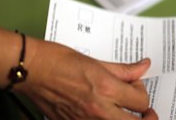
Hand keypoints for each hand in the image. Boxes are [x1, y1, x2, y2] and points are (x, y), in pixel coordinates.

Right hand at [17, 40, 156, 119]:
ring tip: (124, 113)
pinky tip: (103, 114)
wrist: (31, 70)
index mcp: (106, 89)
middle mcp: (98, 110)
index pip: (141, 101)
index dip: (142, 92)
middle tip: (142, 110)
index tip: (135, 86)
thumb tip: (143, 67)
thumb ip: (123, 70)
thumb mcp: (96, 61)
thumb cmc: (58, 61)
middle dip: (144, 116)